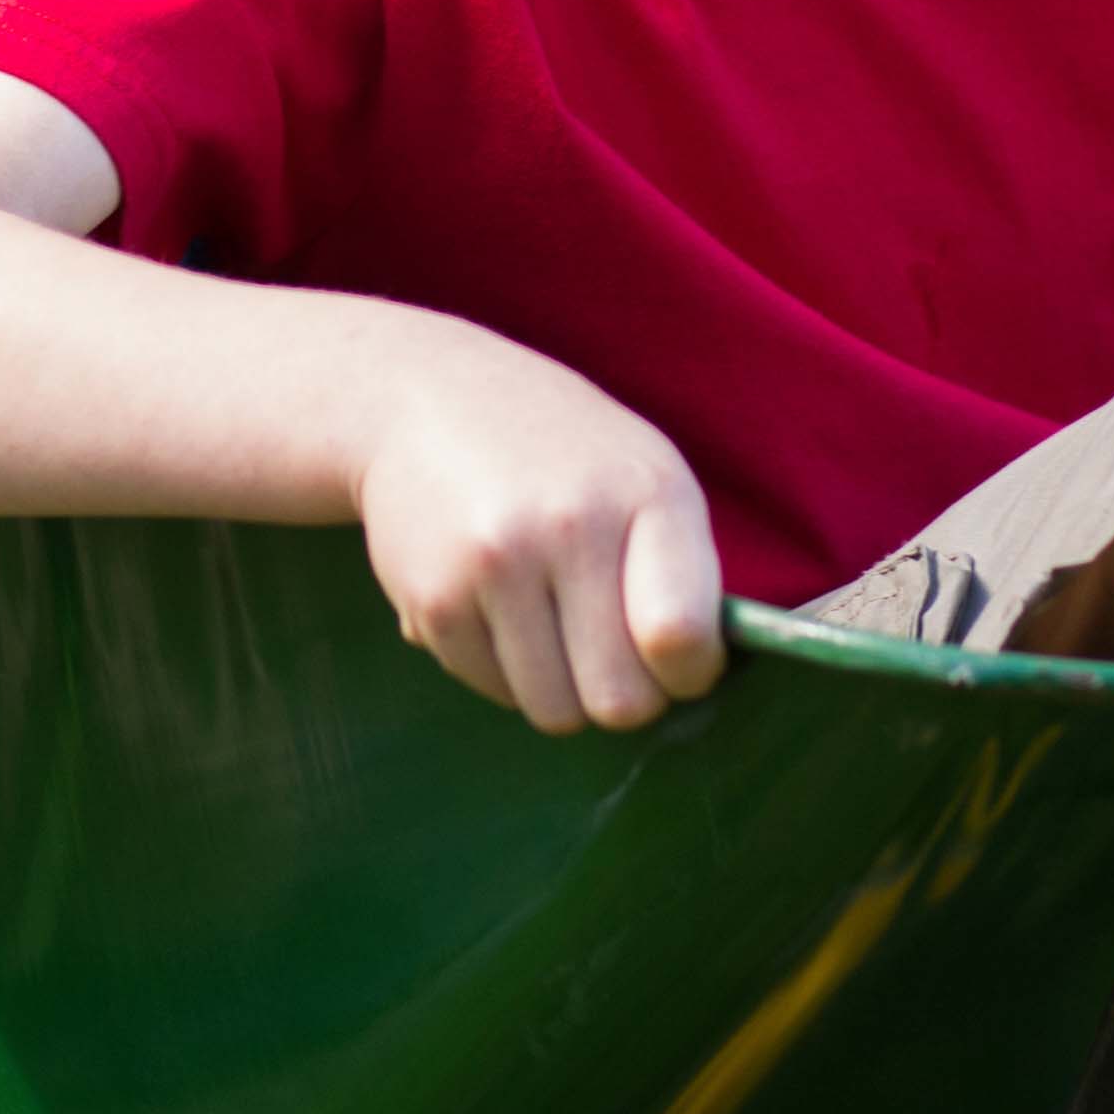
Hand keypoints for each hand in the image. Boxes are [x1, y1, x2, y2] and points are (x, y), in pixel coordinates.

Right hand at [351, 351, 728, 731]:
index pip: (680, 637)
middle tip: (607, 647)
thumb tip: (689, 683)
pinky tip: (495, 603)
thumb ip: (681, 574)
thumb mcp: (643, 474)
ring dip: (560, 687)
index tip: (675, 657)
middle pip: (620, 701)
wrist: (423, 399)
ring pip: (555, 713)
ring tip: (547, 616)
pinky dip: (503, 669)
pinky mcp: (434, 600)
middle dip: (624, 693)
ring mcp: (496, 564)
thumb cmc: (560, 451)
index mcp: (648, 491)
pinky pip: (494, 692)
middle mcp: (571, 525)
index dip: (689, 673)